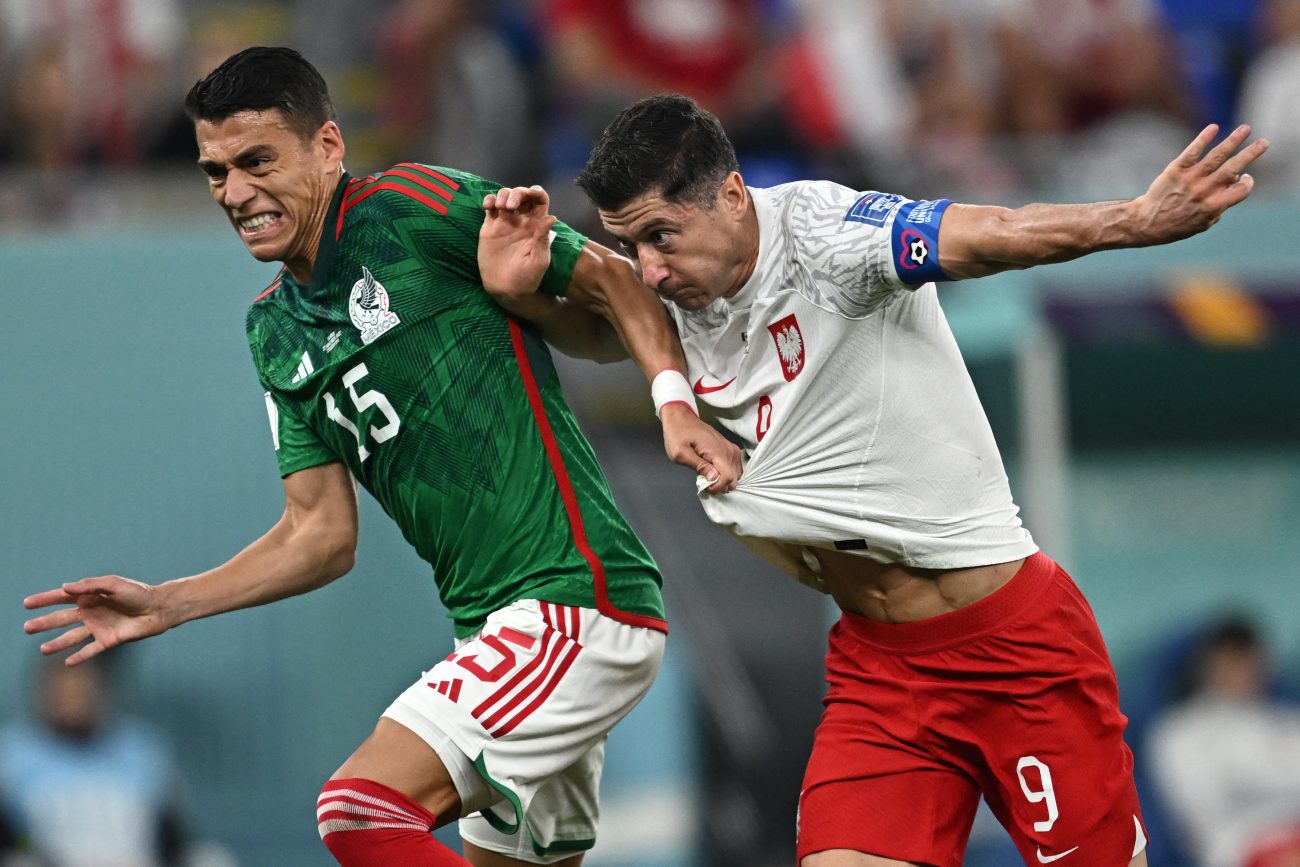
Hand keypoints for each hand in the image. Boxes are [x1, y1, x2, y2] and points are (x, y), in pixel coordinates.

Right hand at [23, 576, 169, 664]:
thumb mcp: (113, 584)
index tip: (26, 604)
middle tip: (26, 627)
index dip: (44, 600)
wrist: (158, 609)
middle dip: (44, 623)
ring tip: (43, 649)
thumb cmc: (138, 593)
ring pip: (72, 637)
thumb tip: (65, 587)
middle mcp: (91, 613)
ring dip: (58, 643)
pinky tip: (68, 663)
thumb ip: (90, 586)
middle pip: (62, 619)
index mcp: (90, 597)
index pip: (62, 598)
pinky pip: (91, 650)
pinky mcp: (109, 640)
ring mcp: (98, 627)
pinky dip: (80, 657)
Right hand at [479, 185, 558, 307]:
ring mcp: (505, 223)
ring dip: (503, 194)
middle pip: (522, 195)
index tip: (531, 193)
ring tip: (500, 207)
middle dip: (517, 192)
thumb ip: (543, 239)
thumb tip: (552, 217)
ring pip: (505, 197)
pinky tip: (489, 206)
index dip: (536, 192)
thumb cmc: (527, 277)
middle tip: (510, 204)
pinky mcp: (490, 227)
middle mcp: (522, 221)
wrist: (506, 288)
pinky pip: (490, 207)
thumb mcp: (539, 260)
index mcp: (537, 226)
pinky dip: (489, 200)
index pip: (539, 201)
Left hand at [659, 403, 741, 493]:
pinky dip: (726, 474)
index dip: (716, 487)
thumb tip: (714, 478)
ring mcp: (730, 449)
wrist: (680, 418)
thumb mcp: (680, 453)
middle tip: (704, 482)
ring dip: (723, 480)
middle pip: (734, 479)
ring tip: (707, 477)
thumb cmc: (677, 434)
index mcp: (717, 451)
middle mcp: (728, 450)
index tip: (703, 486)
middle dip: (720, 486)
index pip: (728, 478)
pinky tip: (713, 472)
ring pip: (736, 475)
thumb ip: (698, 466)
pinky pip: (734, 467)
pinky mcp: (729, 448)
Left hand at [1134, 123, 1268, 243]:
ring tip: (1246, 129)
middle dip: (1251, 154)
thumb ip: (1220, 208)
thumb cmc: (1175, 226)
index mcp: (1215, 205)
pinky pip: (1192, 151)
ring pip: (1217, 155)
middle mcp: (1205, 190)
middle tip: (1264, 142)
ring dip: (1234, 140)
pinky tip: (1214, 127)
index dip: (1247, 183)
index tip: (1245, 177)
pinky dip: (1203, 138)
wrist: (1146, 223)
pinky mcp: (1176, 169)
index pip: (1242, 189)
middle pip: (1234, 167)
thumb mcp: (1202, 224)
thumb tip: (1232, 186)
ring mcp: (1191, 178)